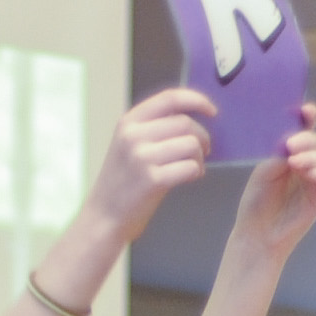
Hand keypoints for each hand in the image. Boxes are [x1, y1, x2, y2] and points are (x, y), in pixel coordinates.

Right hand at [88, 86, 215, 234]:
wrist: (103, 217)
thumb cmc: (122, 182)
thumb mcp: (128, 145)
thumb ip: (153, 128)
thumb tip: (192, 119)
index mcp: (128, 122)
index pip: (170, 98)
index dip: (196, 100)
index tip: (212, 111)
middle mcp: (133, 135)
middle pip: (185, 123)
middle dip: (202, 137)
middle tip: (204, 151)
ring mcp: (141, 157)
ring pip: (191, 145)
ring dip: (199, 157)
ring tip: (192, 167)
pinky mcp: (152, 180)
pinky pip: (190, 167)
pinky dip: (196, 172)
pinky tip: (189, 178)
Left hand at [232, 109, 315, 254]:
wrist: (257, 232)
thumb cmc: (257, 200)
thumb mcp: (264, 170)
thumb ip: (280, 153)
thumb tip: (292, 140)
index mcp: (289, 152)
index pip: (302, 129)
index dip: (307, 117)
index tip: (305, 110)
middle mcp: (304, 162)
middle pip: (314, 141)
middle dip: (305, 139)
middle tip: (290, 145)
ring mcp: (314, 179)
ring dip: (310, 157)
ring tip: (294, 163)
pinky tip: (310, 174)